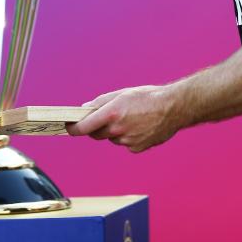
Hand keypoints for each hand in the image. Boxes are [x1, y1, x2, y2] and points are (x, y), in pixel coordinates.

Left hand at [66, 85, 185, 152]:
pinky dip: (128, 137)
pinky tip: (140, 127)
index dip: (73, 128)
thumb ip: (101, 102)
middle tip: (106, 117)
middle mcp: (117, 129)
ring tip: (132, 118)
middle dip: (97, 127)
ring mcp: (127, 141)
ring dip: (115, 131)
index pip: (83, 127)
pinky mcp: (136, 148)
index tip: (68, 126)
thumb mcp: (122, 93)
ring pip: (112, 138)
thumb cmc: (148, 97)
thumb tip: (85, 110)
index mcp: (111, 113)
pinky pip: (125, 144)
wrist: (174, 108)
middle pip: (96, 134)